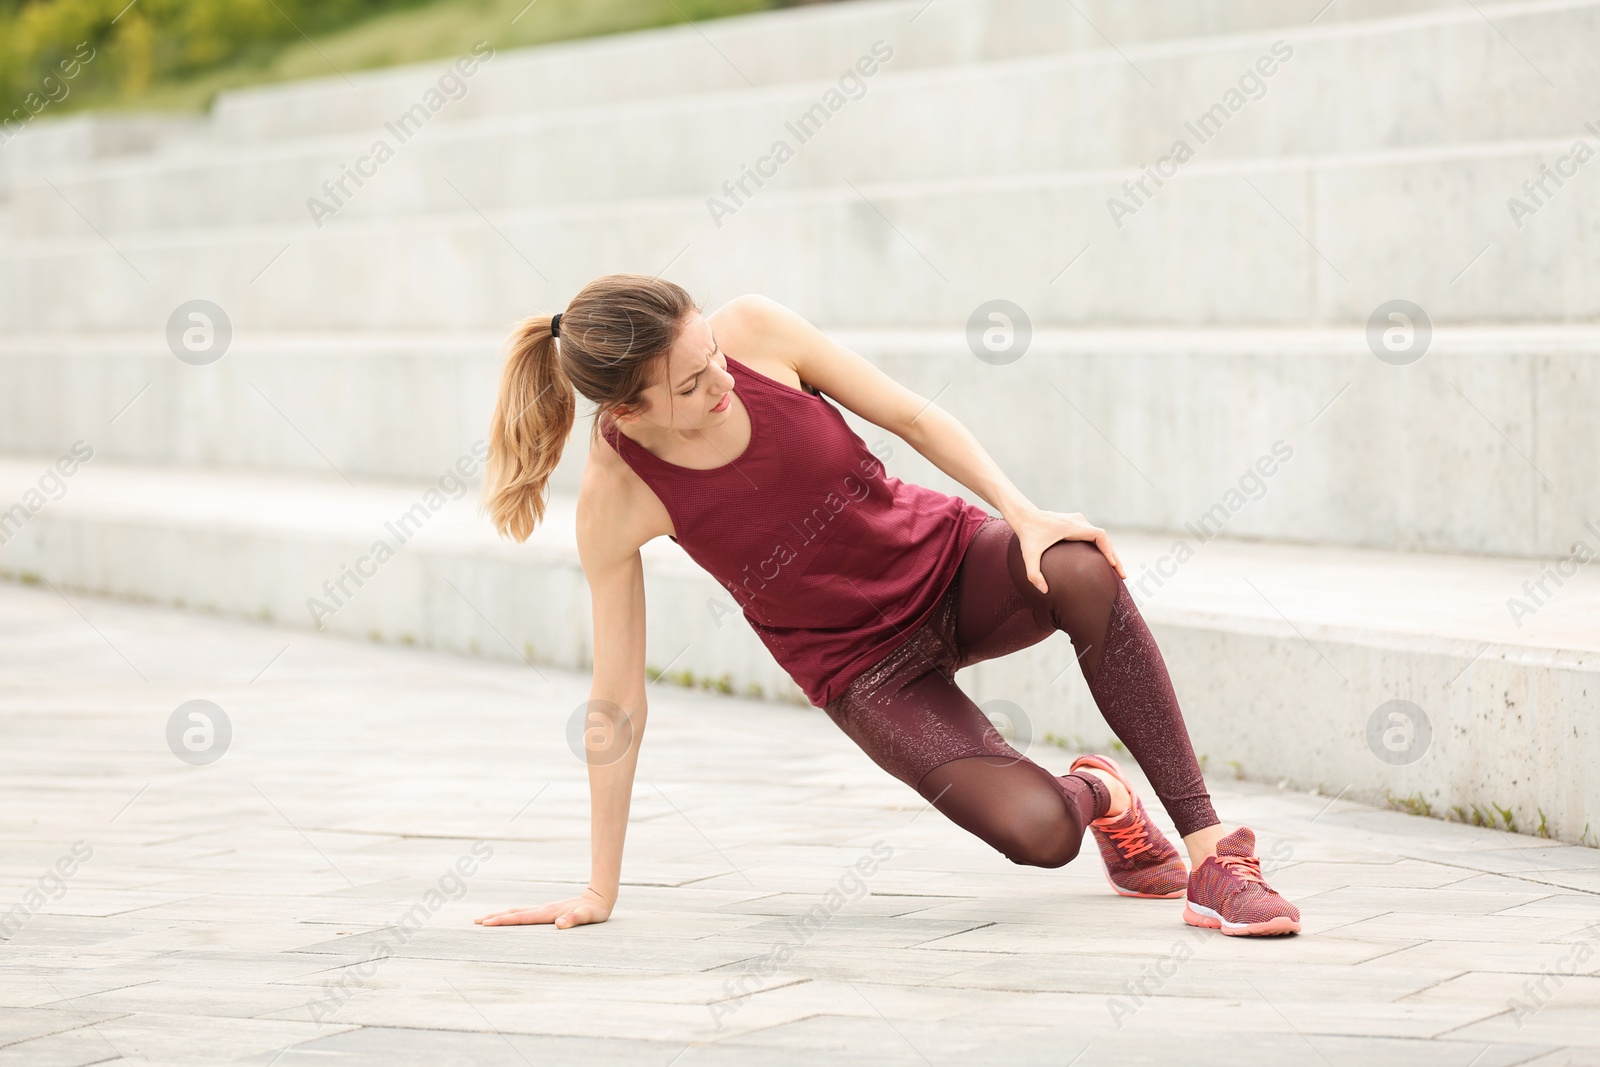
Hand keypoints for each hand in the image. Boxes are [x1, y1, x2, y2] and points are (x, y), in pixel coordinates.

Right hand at [475, 886, 613, 928]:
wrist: (599, 897)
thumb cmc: (595, 910)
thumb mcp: (588, 916)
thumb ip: (574, 919)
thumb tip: (559, 924)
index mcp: (549, 913)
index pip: (521, 918)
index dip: (503, 921)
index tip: (486, 923)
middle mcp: (544, 909)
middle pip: (514, 913)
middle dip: (495, 917)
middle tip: (475, 921)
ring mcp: (545, 909)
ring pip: (518, 912)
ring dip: (501, 915)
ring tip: (485, 919)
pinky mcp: (548, 911)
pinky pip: (525, 913)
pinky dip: (512, 915)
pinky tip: (509, 918)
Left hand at [1007, 507, 1126, 592]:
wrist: (1024, 516)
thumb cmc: (1027, 535)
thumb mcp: (1028, 555)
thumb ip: (1033, 574)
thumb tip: (1044, 591)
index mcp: (1071, 527)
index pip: (1099, 536)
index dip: (1109, 550)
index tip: (1115, 565)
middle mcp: (1078, 521)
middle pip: (1103, 538)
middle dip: (1113, 556)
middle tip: (1122, 575)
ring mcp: (1078, 520)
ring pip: (1100, 536)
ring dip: (1108, 551)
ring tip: (1116, 570)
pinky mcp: (1076, 522)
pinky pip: (1093, 534)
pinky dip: (1101, 547)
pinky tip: (1103, 561)